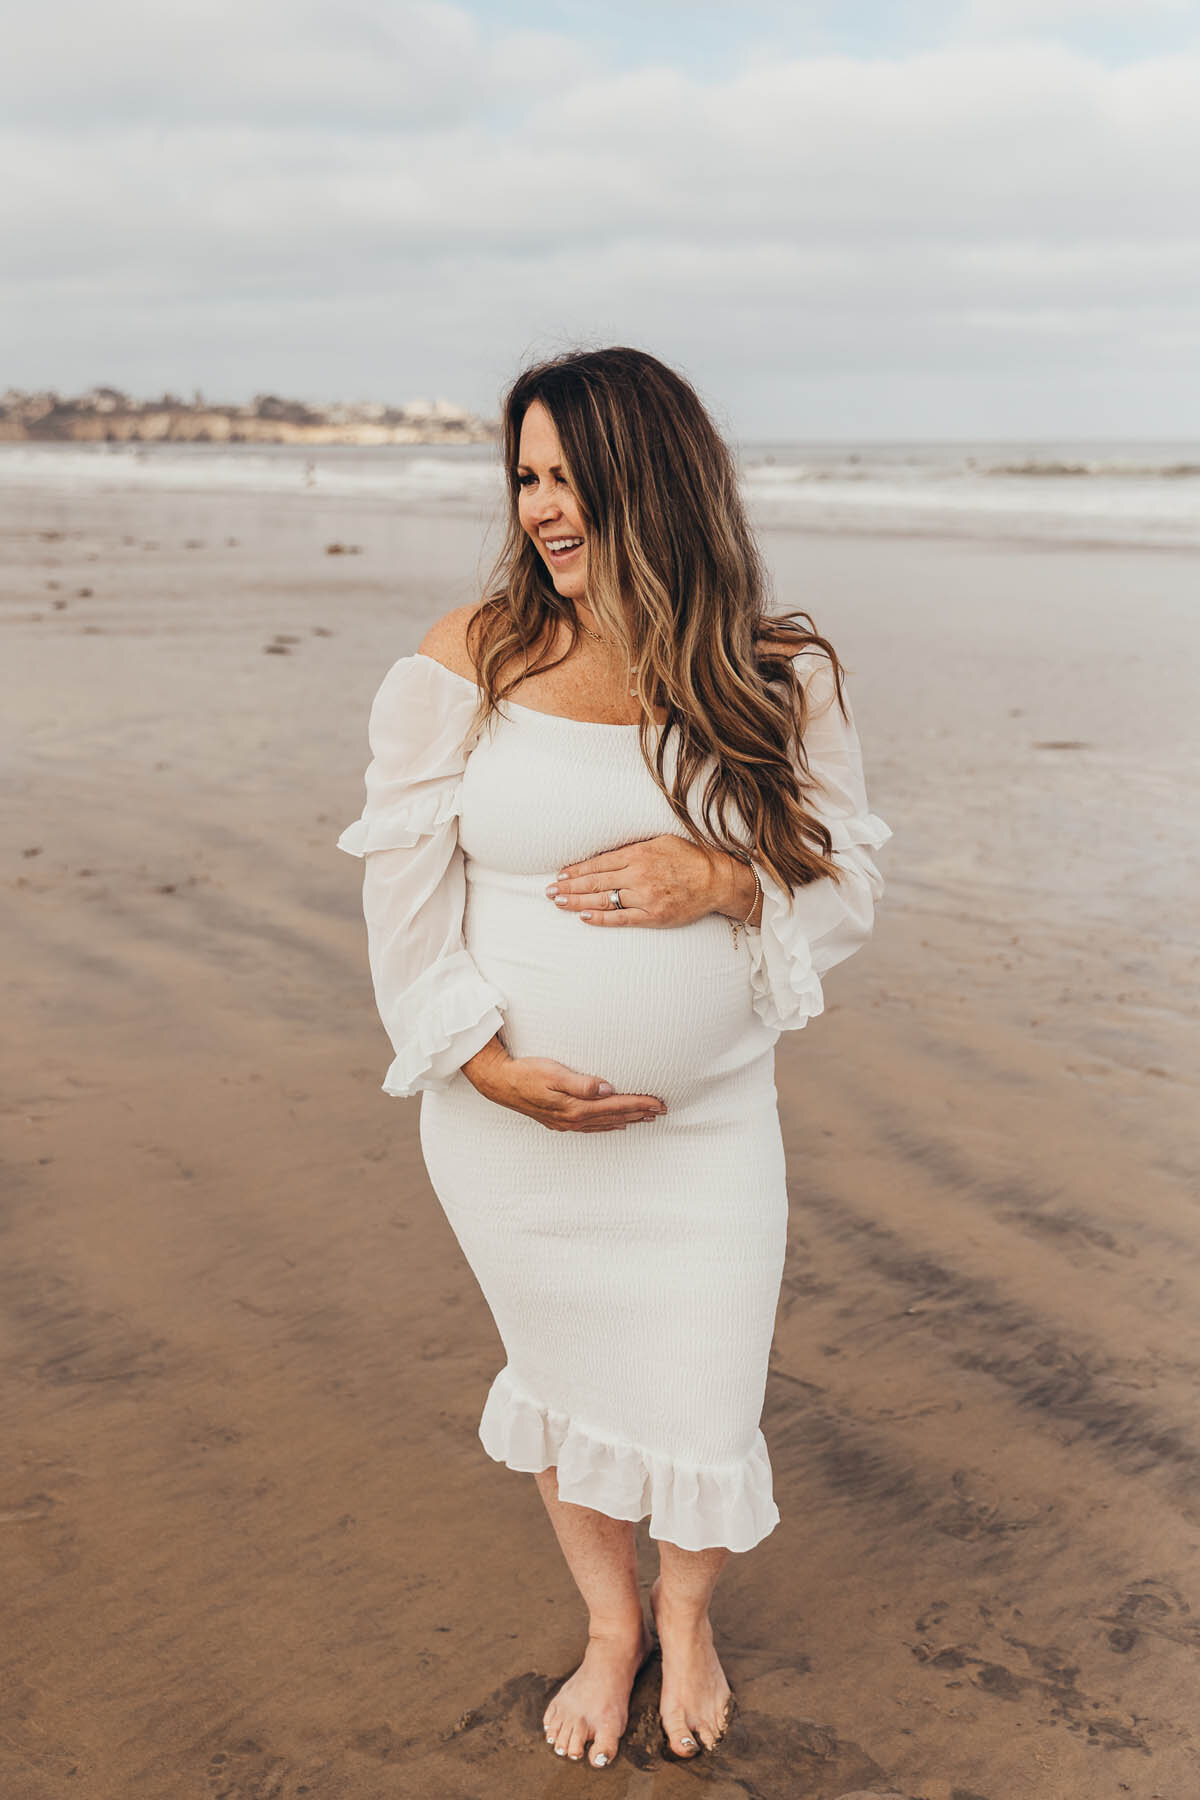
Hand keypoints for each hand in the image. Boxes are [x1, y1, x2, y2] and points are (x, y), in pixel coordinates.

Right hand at [463, 1040, 667, 1131]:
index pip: (616, 1106)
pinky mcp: (559, 1121)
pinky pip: (591, 1127)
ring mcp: (566, 1123)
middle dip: (640, 1114)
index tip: (659, 1103)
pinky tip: (614, 1124)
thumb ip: (581, 1083)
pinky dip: (607, 1126)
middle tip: (662, 1111)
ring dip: (626, 1120)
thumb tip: (607, 1089)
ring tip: (645, 1118)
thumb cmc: (527, 1073)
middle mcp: (573, 1119)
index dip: (639, 1104)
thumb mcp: (553, 1073)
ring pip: (604, 1124)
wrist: (500, 1083)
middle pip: (614, 1117)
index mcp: (575, 1108)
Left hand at [546, 834, 749, 927]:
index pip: (598, 863)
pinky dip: (601, 918)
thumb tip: (606, 855)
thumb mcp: (660, 842)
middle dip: (569, 887)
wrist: (716, 880)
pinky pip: (622, 918)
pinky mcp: (653, 915)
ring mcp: (645, 897)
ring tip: (559, 903)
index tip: (560, 874)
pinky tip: (584, 917)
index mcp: (639, 854)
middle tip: (549, 892)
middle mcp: (638, 875)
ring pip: (604, 900)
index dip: (577, 870)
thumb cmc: (689, 858)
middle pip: (595, 881)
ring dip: (578, 902)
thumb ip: (633, 848)